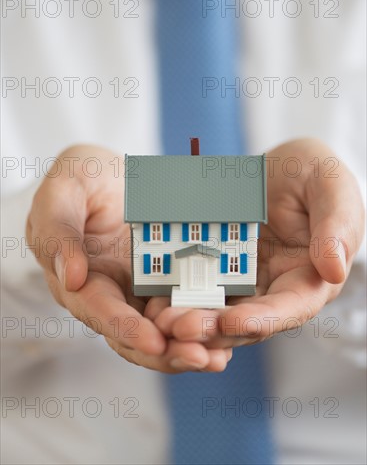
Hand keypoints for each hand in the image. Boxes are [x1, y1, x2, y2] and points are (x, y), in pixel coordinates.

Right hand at [26, 145, 231, 371]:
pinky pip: (182, 305)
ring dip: (187, 347)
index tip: (154, 342)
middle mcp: (110, 293)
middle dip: (166, 351)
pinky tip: (229, 331)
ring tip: (219, 358)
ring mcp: (139, 290)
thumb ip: (59, 232)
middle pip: (133, 334)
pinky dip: (201, 322)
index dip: (125, 328)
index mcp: (80, 278)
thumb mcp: (61, 194)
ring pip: (161, 330)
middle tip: (201, 358)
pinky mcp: (164, 280)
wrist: (107, 173)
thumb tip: (71, 277)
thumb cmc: (76, 180)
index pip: (99, 310)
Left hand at [150, 139, 364, 349]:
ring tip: (160, 319)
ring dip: (190, 320)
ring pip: (218, 311)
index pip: (290, 308)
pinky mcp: (218, 270)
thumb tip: (334, 270)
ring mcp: (245, 281)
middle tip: (178, 327)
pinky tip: (154, 300)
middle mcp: (276, 288)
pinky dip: (179, 297)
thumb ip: (336, 224)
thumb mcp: (330, 184)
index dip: (262, 319)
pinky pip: (198, 288)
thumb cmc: (311, 172)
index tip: (231, 322)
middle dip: (214, 328)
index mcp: (310, 276)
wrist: (276, 167)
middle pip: (247, 320)